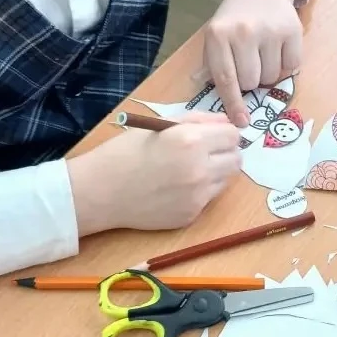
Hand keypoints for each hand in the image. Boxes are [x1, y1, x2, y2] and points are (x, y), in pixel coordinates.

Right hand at [67, 113, 240, 233]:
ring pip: (226, 180)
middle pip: (236, 160)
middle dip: (225, 154)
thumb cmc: (124, 153)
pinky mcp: (191, 215)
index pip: (233, 135)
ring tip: (188, 171)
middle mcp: (200, 169)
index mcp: (191, 140)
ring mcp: (197, 196)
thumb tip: (226, 123)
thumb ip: (196, 121)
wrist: (100, 191)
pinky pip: (208, 199)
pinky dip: (199, 192)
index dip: (224, 134)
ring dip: (215, 173)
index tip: (213, 137)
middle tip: (205, 154)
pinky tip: (175, 189)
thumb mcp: (159, 126)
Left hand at [203, 0, 301, 126]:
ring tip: (263, 53)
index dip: (233, 104)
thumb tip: (202, 86)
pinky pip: (292, 67)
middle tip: (249, 63)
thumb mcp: (215, 35)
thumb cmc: (234, 17)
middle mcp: (243, 32)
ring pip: (272, 77)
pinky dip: (286, 65)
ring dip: (268, 73)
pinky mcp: (292, 30)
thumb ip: (210, 63)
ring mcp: (269, 30)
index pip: (225, 79)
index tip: (241, 122)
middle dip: (250, 81)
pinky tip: (278, 49)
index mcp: (218, 35)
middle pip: (251, 82)